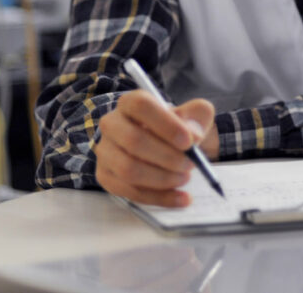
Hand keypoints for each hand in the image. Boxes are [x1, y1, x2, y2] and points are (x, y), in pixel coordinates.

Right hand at [94, 90, 215, 207]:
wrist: (160, 146)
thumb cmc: (173, 129)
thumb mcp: (190, 116)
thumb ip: (197, 116)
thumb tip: (193, 135)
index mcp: (129, 103)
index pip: (140, 106)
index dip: (165, 124)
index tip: (188, 141)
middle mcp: (111, 124)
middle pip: (133, 140)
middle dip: (167, 157)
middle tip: (190, 164)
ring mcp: (105, 151)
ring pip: (128, 169)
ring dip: (162, 179)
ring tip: (184, 178)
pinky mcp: (106, 176)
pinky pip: (130, 192)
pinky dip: (160, 198)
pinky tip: (181, 197)